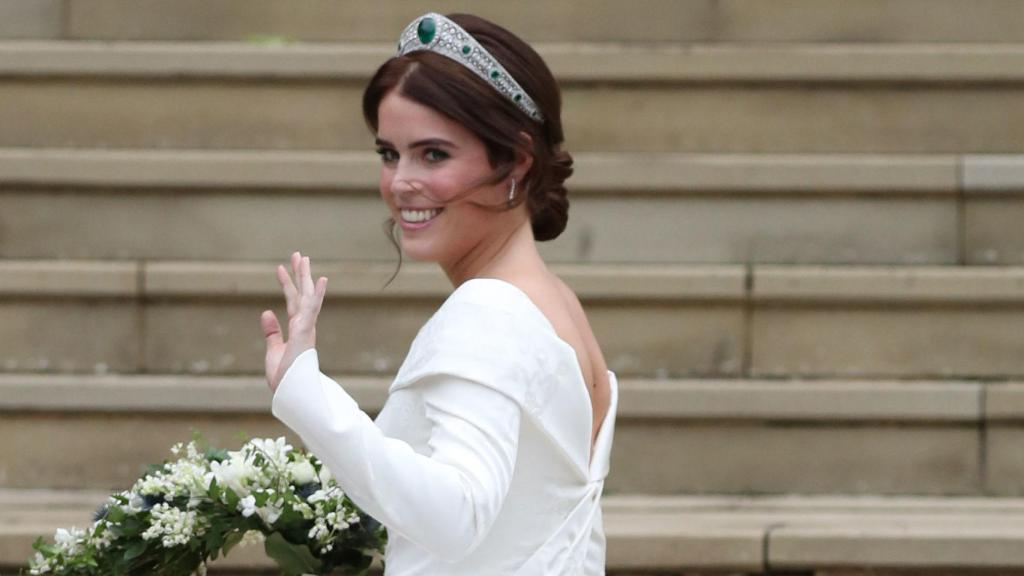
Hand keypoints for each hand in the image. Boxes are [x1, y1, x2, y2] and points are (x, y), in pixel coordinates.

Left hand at [261, 251, 327, 391]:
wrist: (290, 393)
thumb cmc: (284, 377)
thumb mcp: (273, 350)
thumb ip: (272, 331)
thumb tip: (266, 311)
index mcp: (296, 329)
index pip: (291, 301)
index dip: (286, 284)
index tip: (281, 268)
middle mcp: (303, 325)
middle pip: (301, 294)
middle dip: (299, 274)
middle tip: (298, 254)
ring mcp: (306, 327)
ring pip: (307, 296)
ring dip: (305, 277)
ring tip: (303, 258)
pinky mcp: (306, 332)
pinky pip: (312, 309)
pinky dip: (316, 294)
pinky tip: (320, 280)